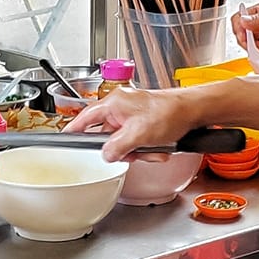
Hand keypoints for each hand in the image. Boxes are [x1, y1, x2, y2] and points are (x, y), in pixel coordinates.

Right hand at [65, 87, 201, 161]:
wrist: (193, 112)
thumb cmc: (169, 113)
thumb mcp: (139, 134)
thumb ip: (117, 147)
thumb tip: (106, 155)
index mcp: (113, 103)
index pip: (85, 117)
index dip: (74, 129)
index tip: (65, 139)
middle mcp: (120, 107)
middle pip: (106, 136)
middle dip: (122, 149)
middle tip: (133, 152)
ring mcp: (132, 116)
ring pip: (123, 142)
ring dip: (138, 151)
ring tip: (152, 149)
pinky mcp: (142, 123)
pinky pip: (137, 142)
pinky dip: (147, 149)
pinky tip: (158, 148)